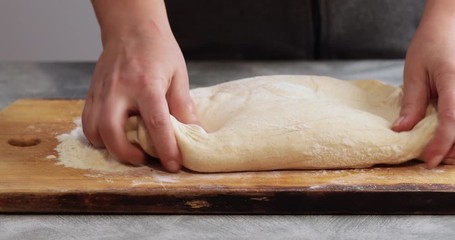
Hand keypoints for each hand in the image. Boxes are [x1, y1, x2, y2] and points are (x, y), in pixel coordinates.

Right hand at [82, 0, 197, 171]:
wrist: (130, 28)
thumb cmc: (157, 49)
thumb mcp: (178, 75)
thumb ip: (183, 105)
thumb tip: (193, 132)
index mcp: (146, 84)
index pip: (156, 123)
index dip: (166, 148)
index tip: (173, 164)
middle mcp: (120, 89)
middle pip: (112, 132)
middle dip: (127, 155)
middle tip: (144, 158)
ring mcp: (102, 91)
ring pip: (94, 131)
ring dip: (110, 147)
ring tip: (129, 147)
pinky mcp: (92, 93)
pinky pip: (87, 122)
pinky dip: (98, 135)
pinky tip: (115, 134)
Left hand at [393, 0, 454, 167]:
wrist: (448, 26)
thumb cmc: (431, 45)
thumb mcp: (414, 73)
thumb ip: (412, 103)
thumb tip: (402, 129)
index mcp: (453, 81)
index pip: (452, 120)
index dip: (442, 144)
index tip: (430, 160)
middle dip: (453, 150)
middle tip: (432, 159)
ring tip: (439, 151)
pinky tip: (447, 137)